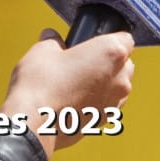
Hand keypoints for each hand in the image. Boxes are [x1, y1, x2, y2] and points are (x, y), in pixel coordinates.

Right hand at [0, 29, 134, 154]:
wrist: (33, 123)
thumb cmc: (42, 84)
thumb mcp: (44, 49)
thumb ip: (53, 39)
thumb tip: (52, 37)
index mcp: (112, 53)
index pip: (126, 38)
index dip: (110, 37)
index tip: (94, 41)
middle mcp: (120, 79)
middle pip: (125, 64)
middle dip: (110, 61)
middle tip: (84, 60)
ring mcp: (114, 103)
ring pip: (118, 87)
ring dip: (105, 83)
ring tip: (78, 82)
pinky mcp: (104, 122)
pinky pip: (107, 106)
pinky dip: (97, 102)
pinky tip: (75, 100)